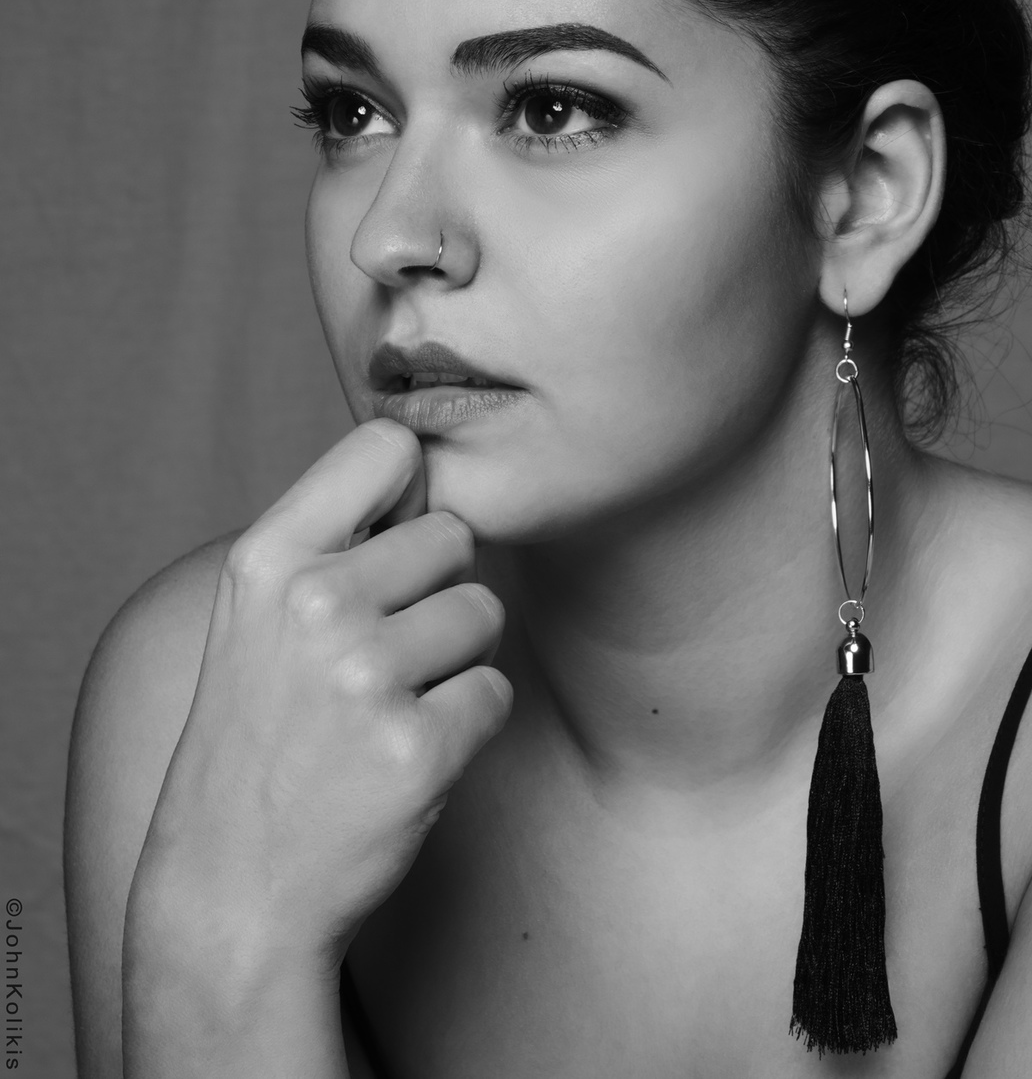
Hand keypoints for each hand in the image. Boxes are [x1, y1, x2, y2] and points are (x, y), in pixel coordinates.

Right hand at [128, 418, 510, 972]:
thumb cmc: (258, 737)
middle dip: (437, 589)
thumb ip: (331, 538)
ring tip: (388, 705)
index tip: (389, 540)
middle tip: (381, 653)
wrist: (232, 887)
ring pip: (483, 612)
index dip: (408, 492)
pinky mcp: (418, 748)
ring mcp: (367, 676)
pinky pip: (496, 691)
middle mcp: (316, 603)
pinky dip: (468, 724)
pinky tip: (407, 752)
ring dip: (457, 659)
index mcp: (269, 558)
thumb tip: (430, 474)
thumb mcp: (254, 615)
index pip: (386, 446)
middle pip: (453, 536)